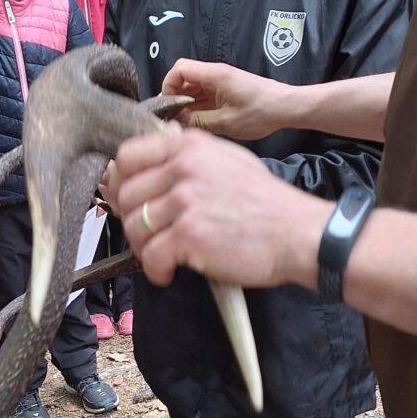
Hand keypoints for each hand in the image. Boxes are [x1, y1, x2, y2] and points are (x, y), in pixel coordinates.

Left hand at [115, 126, 329, 288]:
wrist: (297, 233)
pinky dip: (155, 269)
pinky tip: (169, 271)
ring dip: (142, 247)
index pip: (127, 156)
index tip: (127, 200)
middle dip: (131, 219)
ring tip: (161, 255)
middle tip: (148, 235)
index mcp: (189, 146)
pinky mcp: (190, 235)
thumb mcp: (227, 159)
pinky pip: (150, 255)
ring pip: (135, 226)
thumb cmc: (265, 203)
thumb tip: (156, 148)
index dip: (119, 182)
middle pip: (126, 194)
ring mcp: (186, 200)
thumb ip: (190, 152)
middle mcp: (184, 167)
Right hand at [162, 59, 290, 139]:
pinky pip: (204, 94)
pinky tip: (198, 121)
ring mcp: (221, 82)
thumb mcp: (225, 123)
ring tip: (185, 122)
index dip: (168, 85)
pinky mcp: (226, 90)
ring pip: (193, 87)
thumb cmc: (262, 112)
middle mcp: (216, 74)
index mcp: (214, 75)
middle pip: (184, 77)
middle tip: (173, 117)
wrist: (287, 107)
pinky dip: (197, 106)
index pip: (179, 69)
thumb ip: (198, 121)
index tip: (168, 105)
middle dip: (175, 96)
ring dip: (186, 103)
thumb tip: (177, 121)